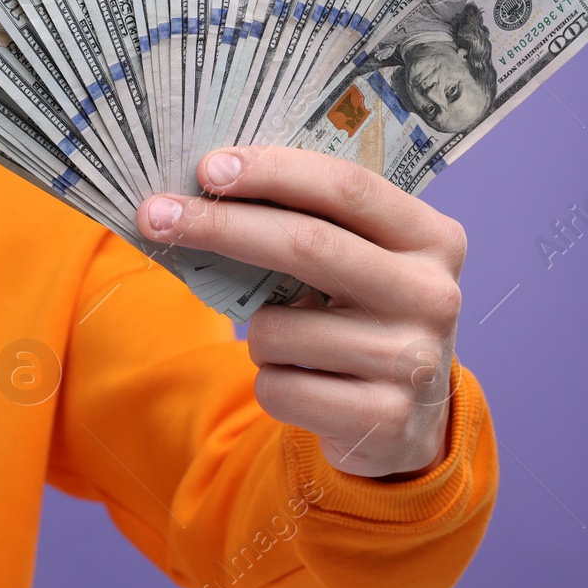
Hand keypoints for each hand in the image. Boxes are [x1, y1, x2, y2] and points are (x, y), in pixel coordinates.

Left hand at [138, 146, 464, 478]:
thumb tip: (197, 192)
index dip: (272, 171)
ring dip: (257, 334)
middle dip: (219, 225)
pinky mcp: (384, 420)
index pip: (346, 187)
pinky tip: (307, 385)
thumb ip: (304, 223)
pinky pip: (277, 387)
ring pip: (278, 329)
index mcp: (431, 238)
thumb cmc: (357, 317)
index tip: (205, 167)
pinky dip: (270, 383)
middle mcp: (433, 295)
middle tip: (154, 215)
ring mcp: (414, 361)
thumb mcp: (356, 263)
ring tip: (293, 344)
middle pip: (307, 244)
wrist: (405, 420)